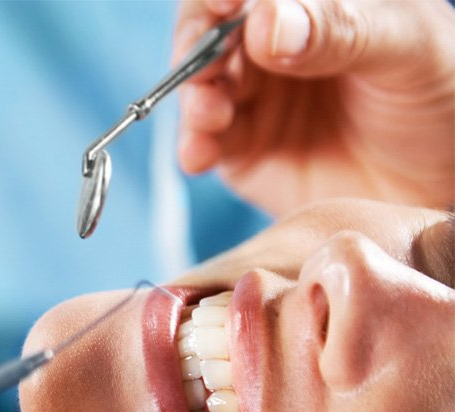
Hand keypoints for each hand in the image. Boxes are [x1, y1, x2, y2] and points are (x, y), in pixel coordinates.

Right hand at [174, 0, 454, 215]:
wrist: (444, 183)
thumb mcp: (406, 49)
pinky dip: (193, 145)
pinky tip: (199, 154)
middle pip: (210, 32)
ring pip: (200, 86)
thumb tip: (266, 23)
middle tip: (204, 66)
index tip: (224, 4)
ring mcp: (254, 96)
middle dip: (198, 48)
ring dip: (193, 98)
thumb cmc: (440, 97)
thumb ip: (340, 30)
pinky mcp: (241, 149)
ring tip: (210, 114)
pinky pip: (204, 142)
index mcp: (312, 5)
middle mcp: (272, 45)